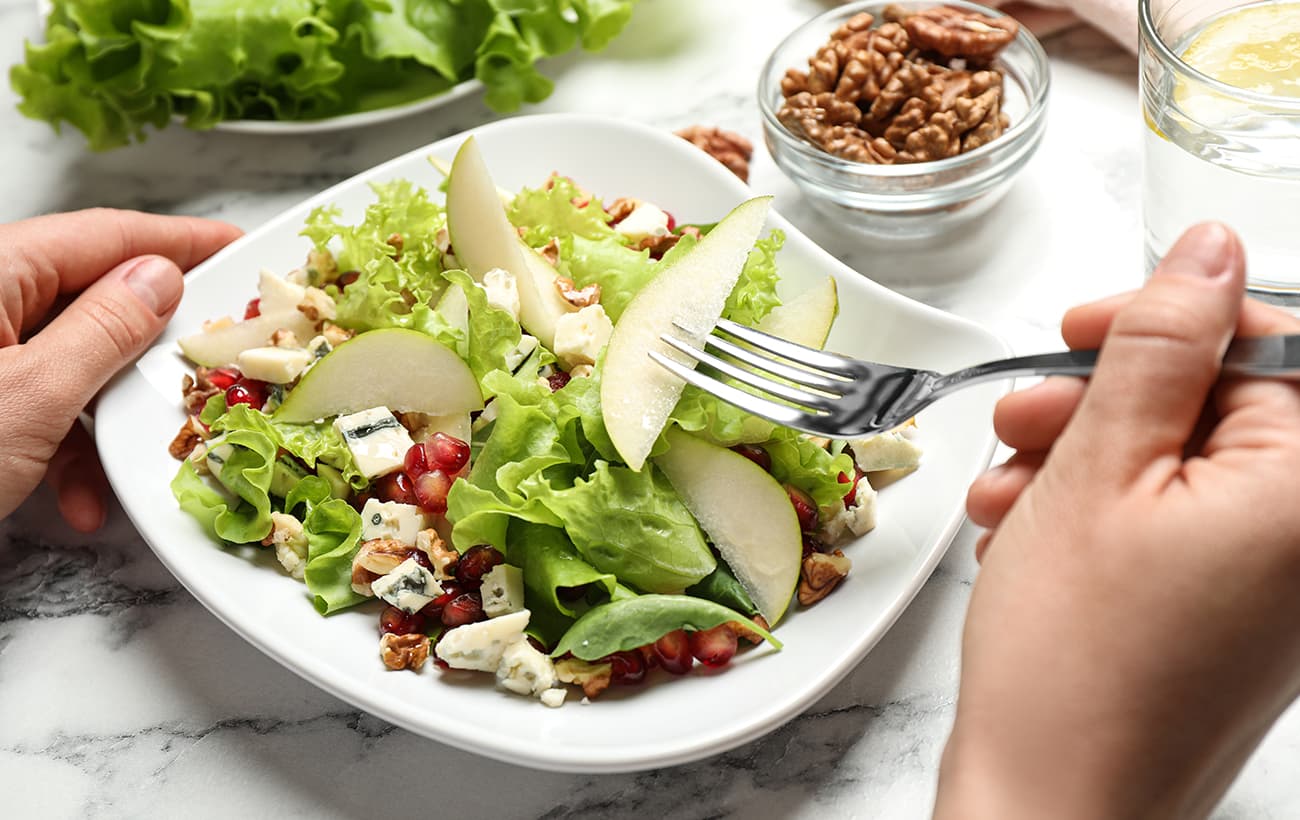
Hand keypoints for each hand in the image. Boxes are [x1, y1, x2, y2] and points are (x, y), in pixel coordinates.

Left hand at [0, 209, 240, 530]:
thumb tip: (160, 277)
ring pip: (70, 361)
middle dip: (146, 349)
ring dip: (105, 418)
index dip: (178, 238)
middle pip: (91, 299)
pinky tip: (74, 497)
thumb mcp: (32, 397)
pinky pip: (38, 402)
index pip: (103, 235)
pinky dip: (65, 449)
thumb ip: (105, 329)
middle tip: (208, 366)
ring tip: (126, 465)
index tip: (237, 245)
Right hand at [936, 224, 1299, 817]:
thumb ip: (1158, 347)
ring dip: (1081, 459)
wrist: (1052, 811)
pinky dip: (1093, 514)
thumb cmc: (1075, 670)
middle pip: (1218, 406)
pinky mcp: (1227, 616)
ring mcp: (1272, 585)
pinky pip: (1168, 526)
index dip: (1169, 322)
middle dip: (1105, 400)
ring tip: (1004, 494)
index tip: (1085, 328)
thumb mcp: (1097, 471)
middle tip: (1024, 418)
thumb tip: (1205, 255)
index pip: (1272, 344)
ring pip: (1178, 466)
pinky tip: (1023, 533)